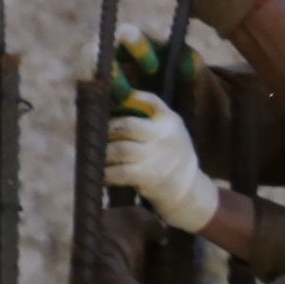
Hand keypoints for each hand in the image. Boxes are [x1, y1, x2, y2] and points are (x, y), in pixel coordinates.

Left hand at [103, 92, 221, 239]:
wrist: (188, 187)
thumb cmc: (172, 151)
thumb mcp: (171, 127)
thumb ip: (150, 111)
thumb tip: (118, 97)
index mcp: (168, 121)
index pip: (149, 101)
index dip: (127, 98)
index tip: (108, 102)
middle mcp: (162, 137)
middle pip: (127, 126)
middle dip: (107, 128)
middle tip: (96, 132)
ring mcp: (154, 158)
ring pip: (119, 149)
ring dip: (103, 150)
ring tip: (96, 151)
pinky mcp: (146, 177)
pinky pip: (119, 172)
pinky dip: (106, 172)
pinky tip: (101, 172)